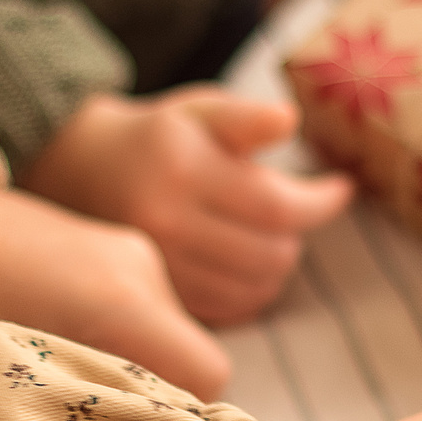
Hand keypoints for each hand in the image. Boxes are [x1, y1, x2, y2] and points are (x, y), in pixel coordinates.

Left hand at [0, 187, 230, 399]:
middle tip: (92, 408)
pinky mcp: (112, 243)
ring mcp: (130, 252)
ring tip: (66, 367)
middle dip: (156, 388)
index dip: (184, 411)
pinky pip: (141, 303)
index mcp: (125, 301)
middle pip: (190, 352)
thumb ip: (88, 401)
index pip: (211, 373)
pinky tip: (59, 329)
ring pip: (163, 329)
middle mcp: (142, 271)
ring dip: (132, 358)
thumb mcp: (16, 369)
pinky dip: (117, 330)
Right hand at [22, 88, 352, 326]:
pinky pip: (229, 310)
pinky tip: (247, 266)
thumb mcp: (198, 110)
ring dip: (277, 266)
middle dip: (296, 235)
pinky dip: (251, 292)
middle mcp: (166, 221)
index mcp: (182, 169)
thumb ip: (244, 118)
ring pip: (254, 287)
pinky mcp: (157, 295)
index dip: (319, 202)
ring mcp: (159, 264)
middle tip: (292, 213)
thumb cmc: (157, 135)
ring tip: (270, 237)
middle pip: (270, 253)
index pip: (275, 204)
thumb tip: (288, 120)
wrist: (79, 171)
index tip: (341, 189)